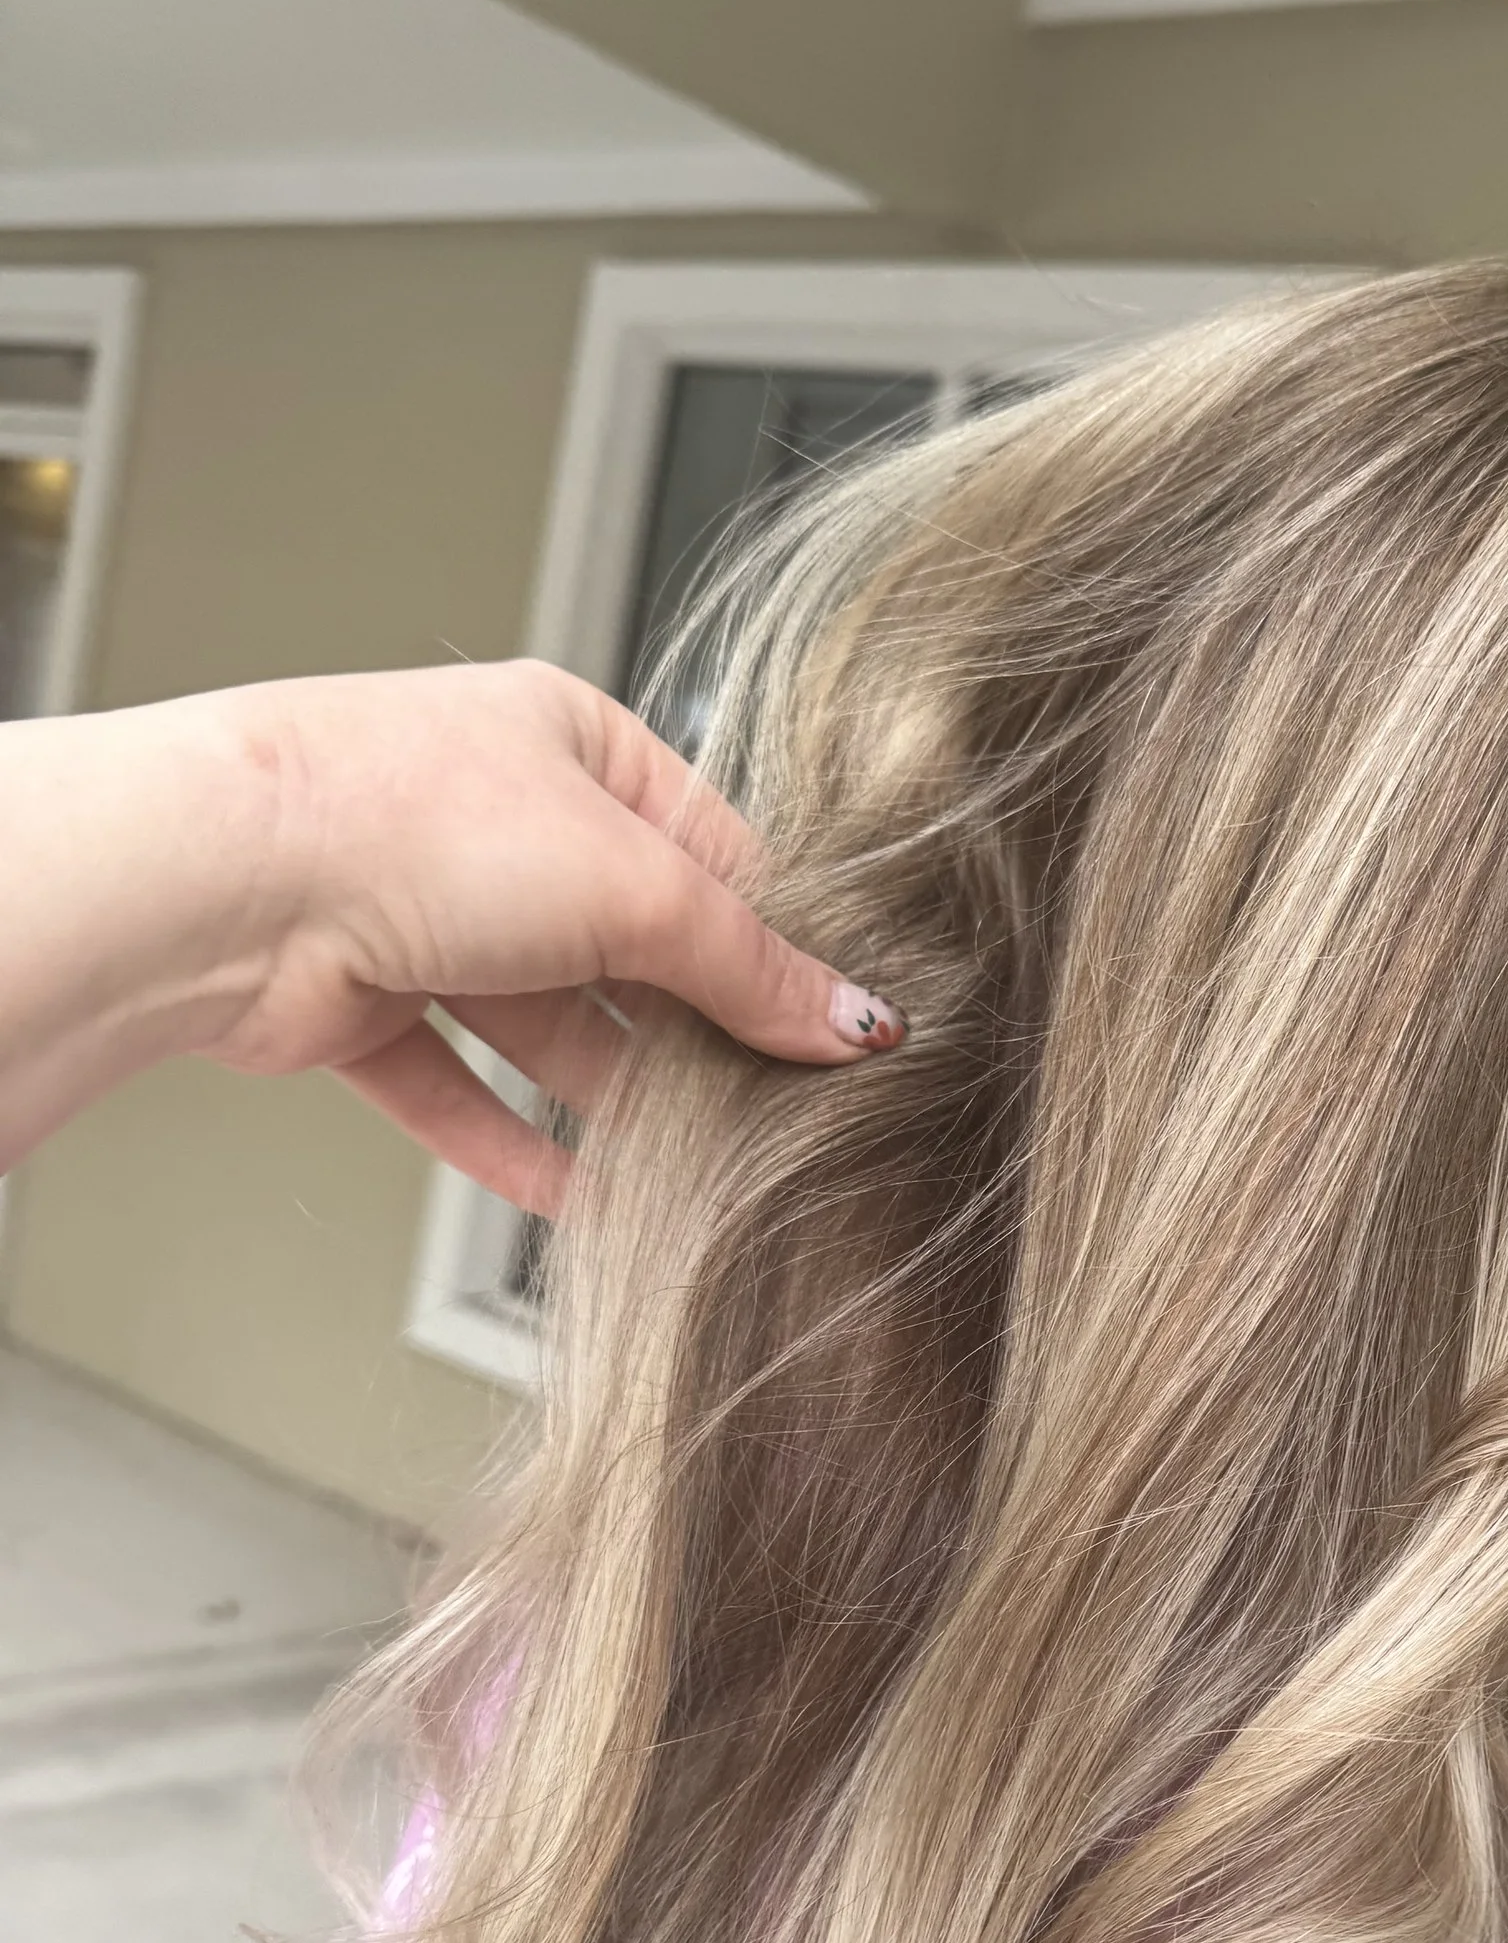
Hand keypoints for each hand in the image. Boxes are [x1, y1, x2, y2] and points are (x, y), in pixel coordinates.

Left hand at [0, 662, 900, 1211]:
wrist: (218, 879)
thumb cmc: (403, 816)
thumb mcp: (632, 884)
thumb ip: (749, 965)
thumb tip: (854, 1022)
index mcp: (569, 742)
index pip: (706, 850)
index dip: (771, 938)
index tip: (837, 1022)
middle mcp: (495, 819)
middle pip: (629, 945)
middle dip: (690, 1028)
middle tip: (774, 1106)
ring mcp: (422, 910)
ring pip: (545, 1023)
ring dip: (610, 1098)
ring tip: (693, 1168)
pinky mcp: (359, 1001)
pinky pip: (458, 1086)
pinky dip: (513, 1144)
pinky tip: (582, 1200)